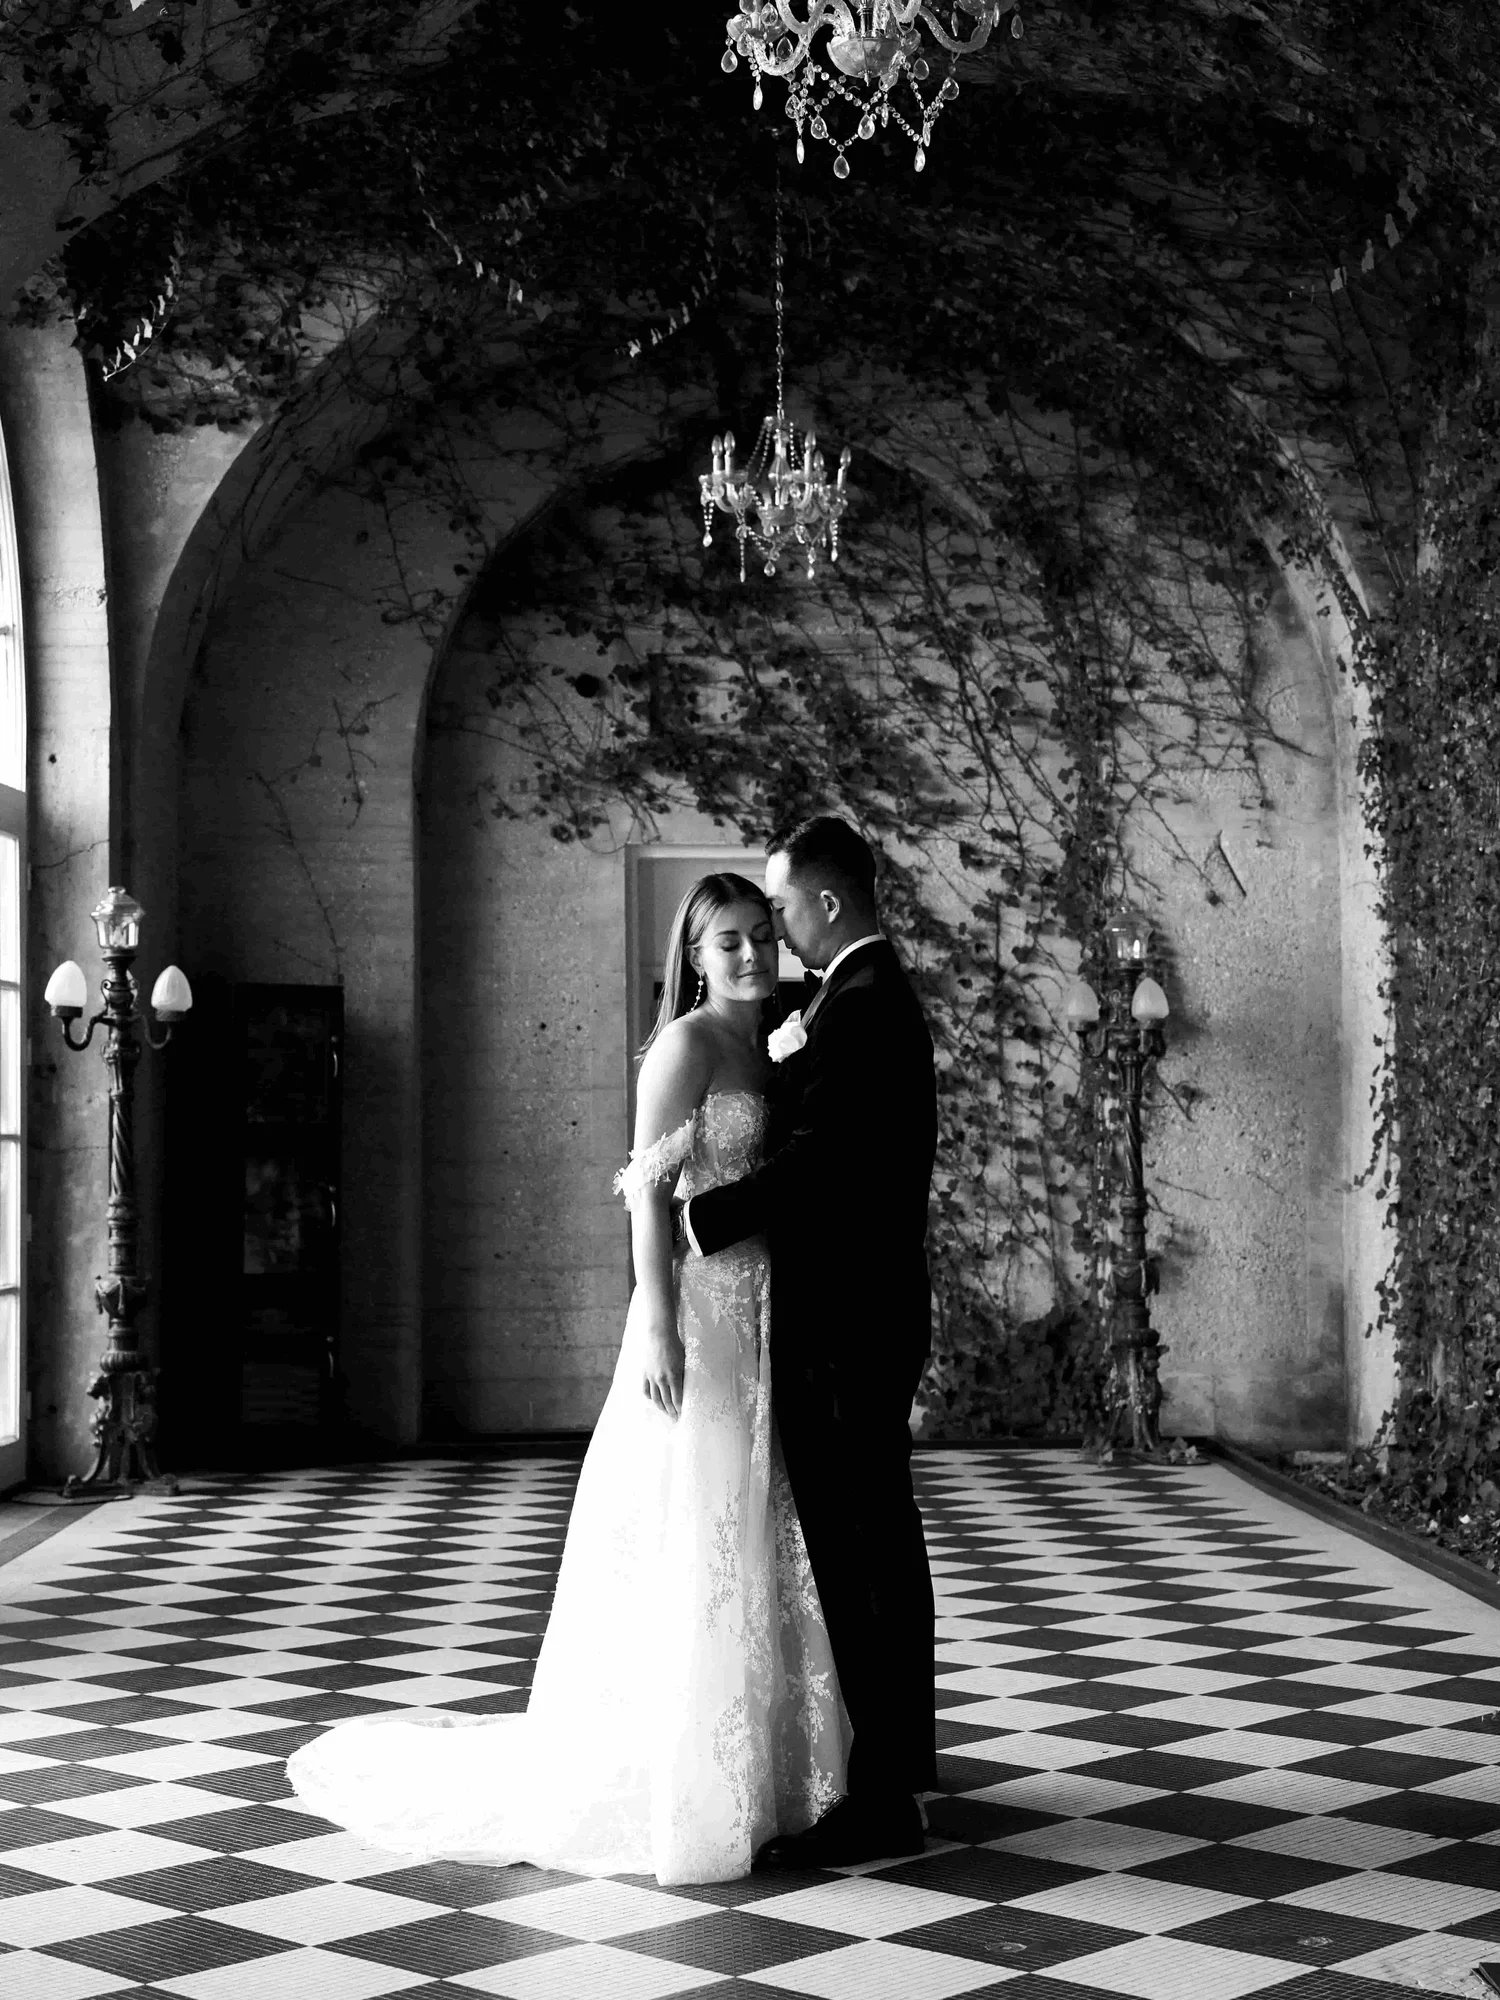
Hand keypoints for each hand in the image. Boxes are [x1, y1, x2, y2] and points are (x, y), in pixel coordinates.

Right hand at [640, 1302, 684, 1419]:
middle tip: (676, 1419)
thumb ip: (685, 1374)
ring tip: (666, 1413)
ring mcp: (652, 1377)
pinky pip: (646, 1389)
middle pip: (666, 1401)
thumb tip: (688, 1386)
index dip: (680, 1408)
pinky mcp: (645, 1373)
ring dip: (661, 1408)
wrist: (659, 1335)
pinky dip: (649, 1397)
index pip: (677, 1398)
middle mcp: (662, 1379)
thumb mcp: (684, 1360)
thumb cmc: (675, 1345)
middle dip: (672, 1412)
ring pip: (656, 1398)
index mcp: (674, 1376)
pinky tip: (653, 1401)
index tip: (683, 1415)